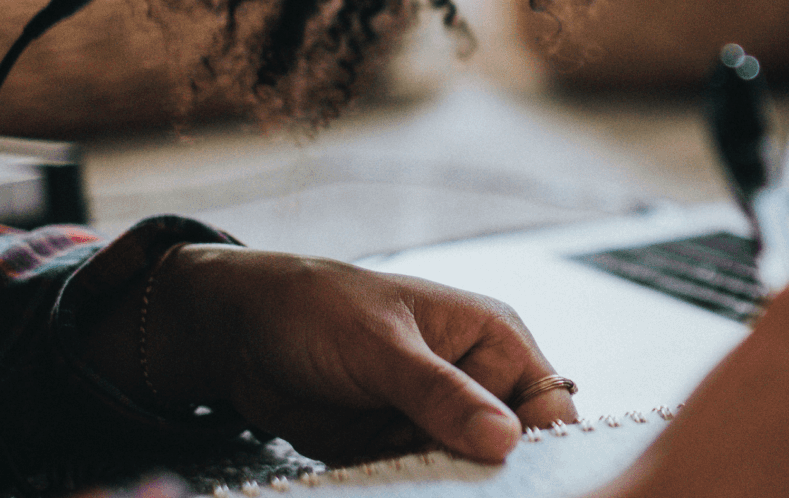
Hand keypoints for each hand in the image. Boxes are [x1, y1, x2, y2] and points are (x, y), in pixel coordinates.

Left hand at [88, 245, 576, 464]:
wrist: (241, 332)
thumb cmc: (321, 310)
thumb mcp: (383, 347)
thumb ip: (441, 394)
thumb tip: (505, 441)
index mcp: (492, 340)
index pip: (547, 406)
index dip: (546, 448)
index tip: (522, 483)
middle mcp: (475, 383)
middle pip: (510, 451)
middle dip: (489, 478)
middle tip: (448, 480)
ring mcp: (436, 422)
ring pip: (465, 476)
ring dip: (444, 487)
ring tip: (404, 472)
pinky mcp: (398, 452)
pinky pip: (422, 486)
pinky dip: (409, 491)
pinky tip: (389, 480)